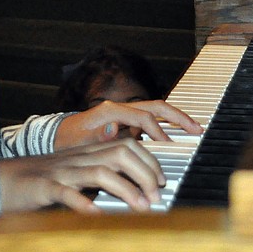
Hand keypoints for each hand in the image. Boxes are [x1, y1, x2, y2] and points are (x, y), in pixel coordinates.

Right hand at [0, 138, 165, 214]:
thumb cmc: (40, 181)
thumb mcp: (73, 174)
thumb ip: (98, 176)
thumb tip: (133, 189)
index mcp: (86, 153)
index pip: (127, 146)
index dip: (150, 162)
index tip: (161, 183)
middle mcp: (78, 158)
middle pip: (121, 152)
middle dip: (145, 173)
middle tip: (156, 198)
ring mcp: (61, 172)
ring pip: (100, 171)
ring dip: (125, 189)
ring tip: (140, 208)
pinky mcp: (44, 187)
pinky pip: (66, 192)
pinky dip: (83, 203)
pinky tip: (96, 215)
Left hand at [53, 99, 201, 149]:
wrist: (56, 137)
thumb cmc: (66, 141)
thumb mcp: (79, 141)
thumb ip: (98, 136)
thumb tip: (115, 130)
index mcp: (110, 110)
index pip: (143, 116)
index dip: (158, 130)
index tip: (170, 145)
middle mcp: (118, 108)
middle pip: (155, 106)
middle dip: (177, 116)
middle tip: (196, 129)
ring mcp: (122, 114)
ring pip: (154, 111)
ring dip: (174, 120)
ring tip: (192, 130)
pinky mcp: (123, 122)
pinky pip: (148, 121)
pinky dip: (163, 126)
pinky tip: (172, 138)